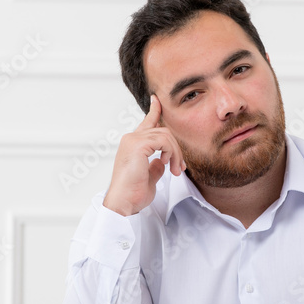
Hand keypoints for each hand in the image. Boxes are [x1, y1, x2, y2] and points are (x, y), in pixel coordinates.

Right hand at [103, 94, 185, 216]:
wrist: (124, 203)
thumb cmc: (133, 193)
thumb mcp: (149, 176)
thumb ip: (156, 165)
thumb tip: (162, 161)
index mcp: (133, 144)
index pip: (146, 122)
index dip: (154, 110)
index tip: (157, 100)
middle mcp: (131, 139)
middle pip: (163, 131)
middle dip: (176, 148)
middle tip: (179, 167)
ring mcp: (133, 140)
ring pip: (166, 135)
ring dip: (175, 153)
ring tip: (175, 170)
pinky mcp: (138, 145)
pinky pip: (163, 141)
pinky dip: (171, 152)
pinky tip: (168, 164)